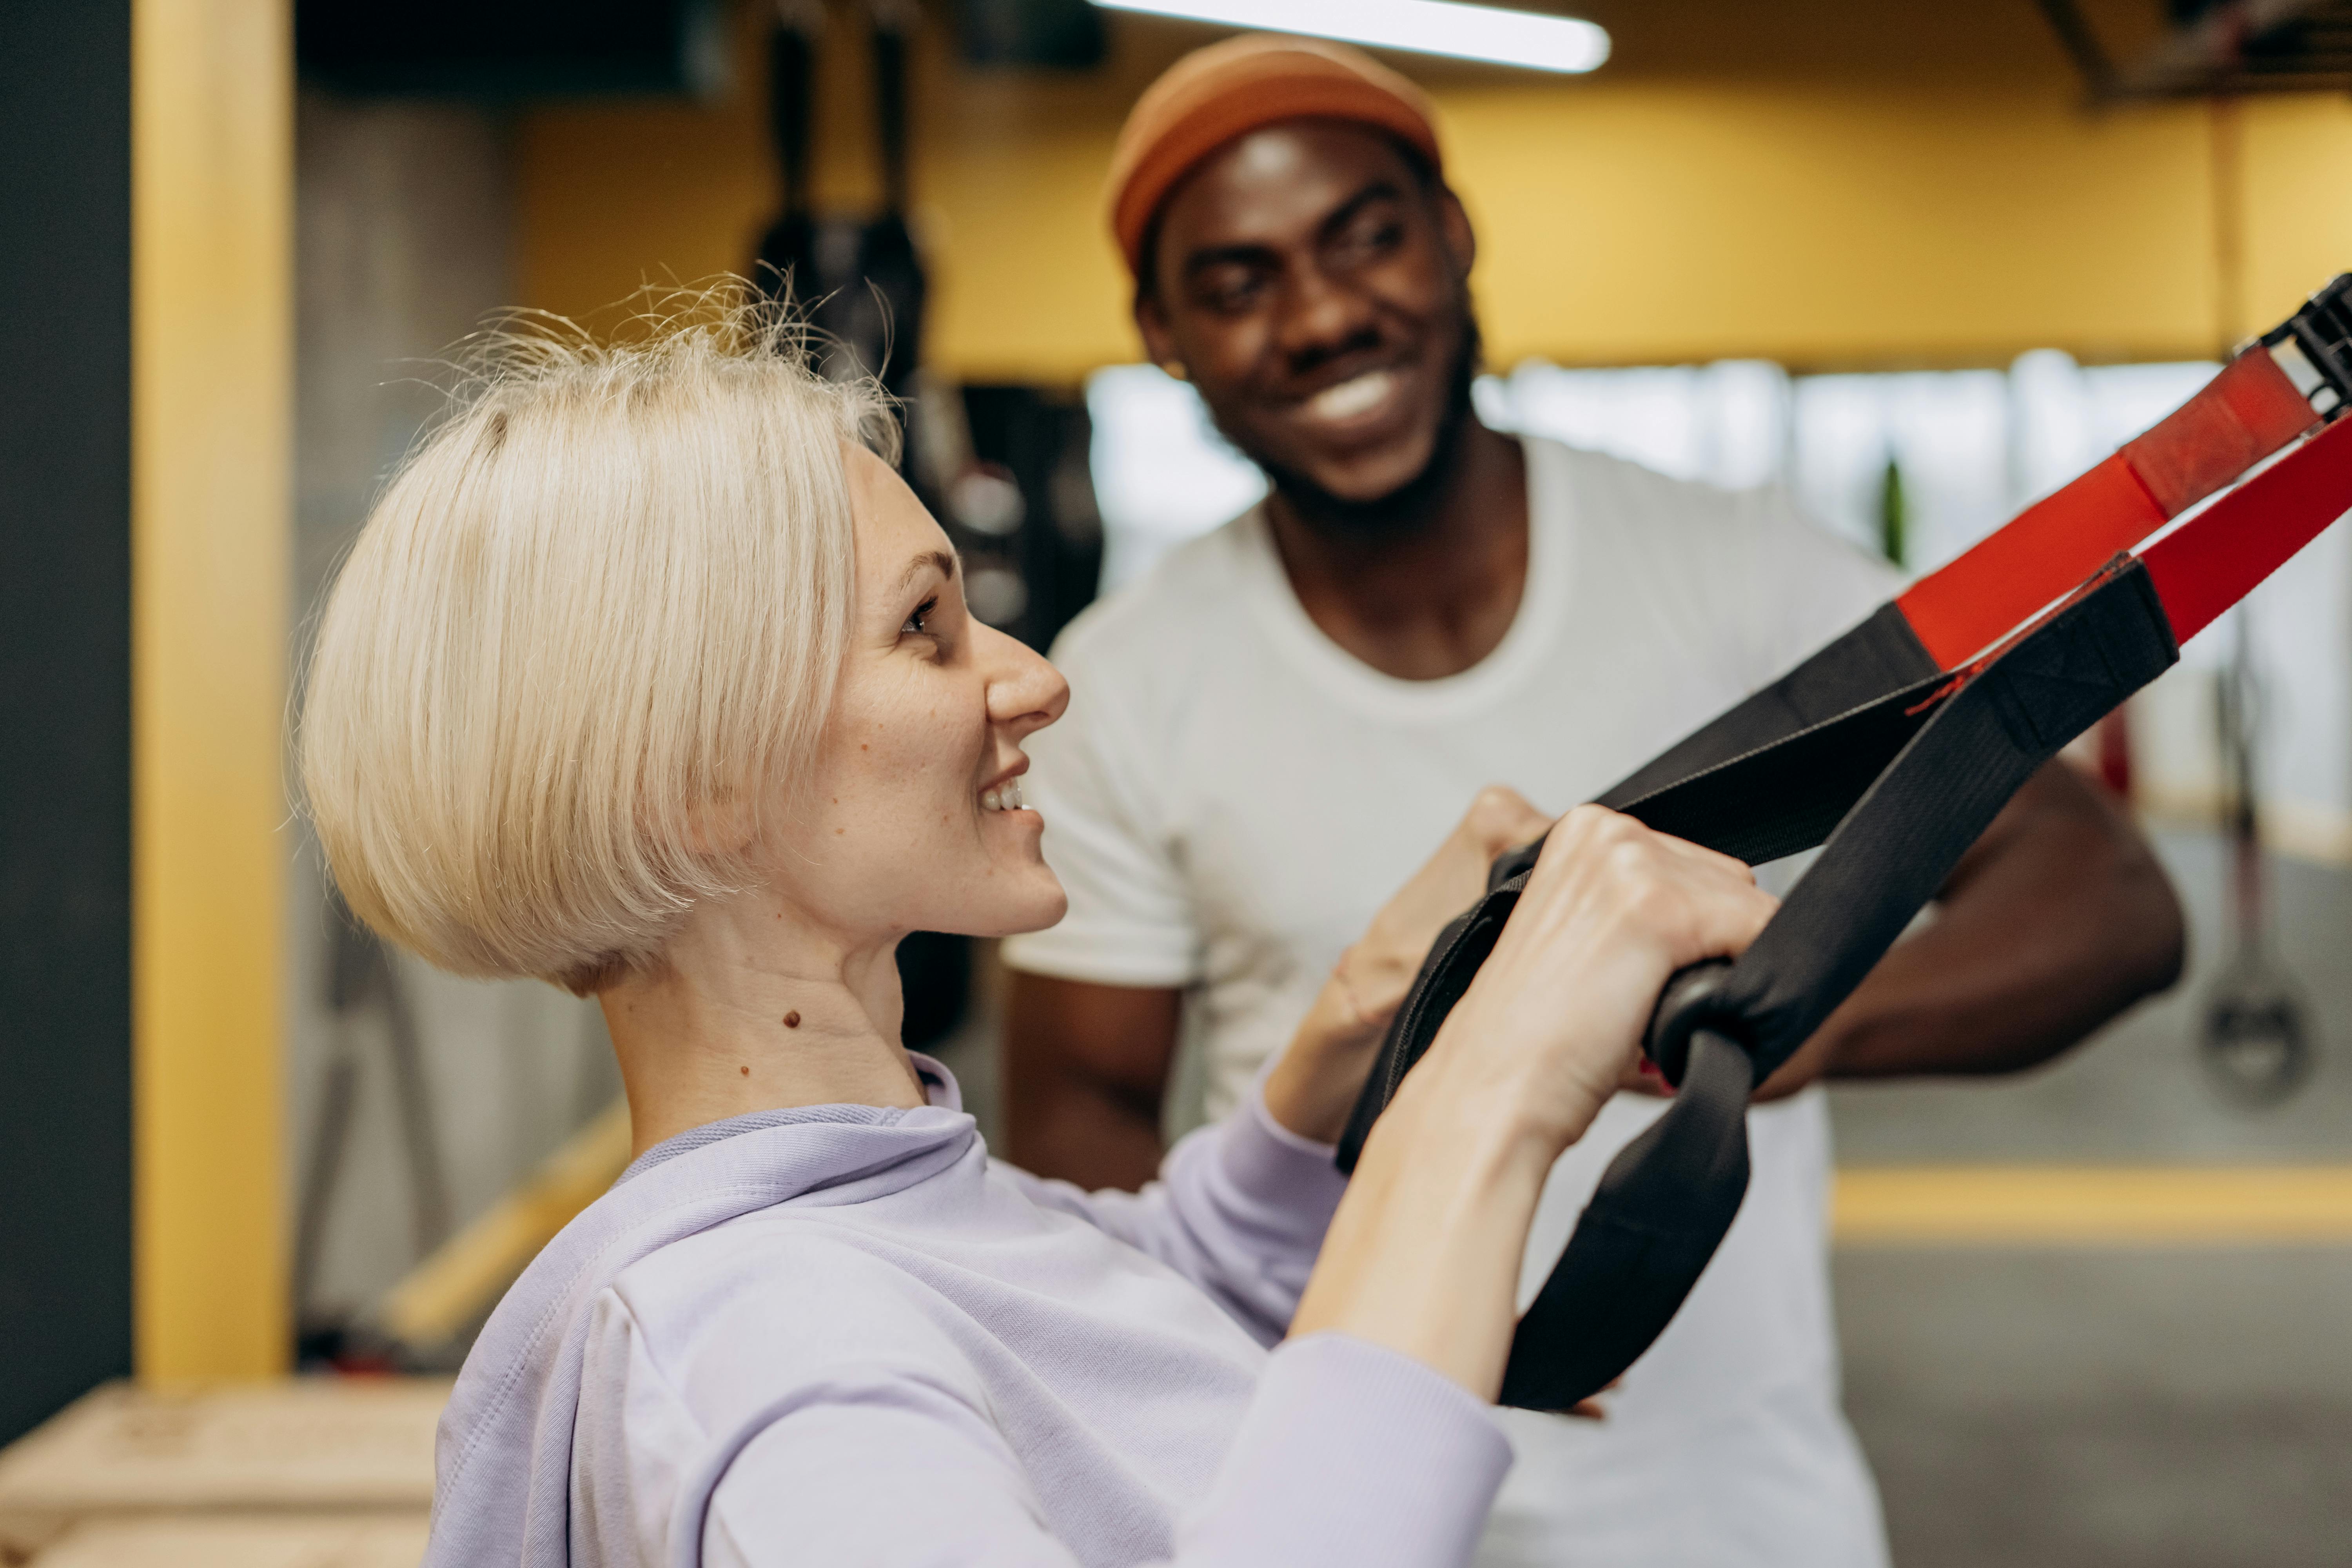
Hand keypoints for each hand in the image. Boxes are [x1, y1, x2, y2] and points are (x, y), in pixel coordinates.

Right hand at [1294, 809, 1774, 1401]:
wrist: (1470, 1116)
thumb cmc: (1507, 1072)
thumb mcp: (1559, 984)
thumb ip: (1607, 946)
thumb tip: (1689, 968)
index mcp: (1555, 841)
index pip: (1683, 867)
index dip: (1687, 944)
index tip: (1643, 1014)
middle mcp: (1587, 833)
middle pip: (1723, 881)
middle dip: (1705, 961)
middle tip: (1638, 1035)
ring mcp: (1619, 862)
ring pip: (1744, 909)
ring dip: (1715, 982)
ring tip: (1643, 1041)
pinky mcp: (1651, 905)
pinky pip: (1753, 932)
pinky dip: (1732, 994)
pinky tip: (1662, 1042)